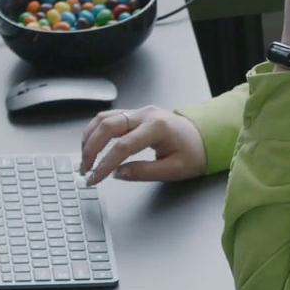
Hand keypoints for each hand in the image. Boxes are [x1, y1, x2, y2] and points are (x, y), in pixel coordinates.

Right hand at [79, 106, 206, 184]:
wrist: (205, 137)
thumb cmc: (194, 153)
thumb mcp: (174, 170)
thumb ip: (144, 172)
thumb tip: (118, 173)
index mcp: (157, 127)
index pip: (123, 146)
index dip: (105, 163)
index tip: (94, 178)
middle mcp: (146, 115)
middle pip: (108, 126)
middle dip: (91, 148)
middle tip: (84, 168)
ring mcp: (140, 112)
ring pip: (105, 118)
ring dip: (90, 137)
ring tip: (84, 157)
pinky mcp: (136, 114)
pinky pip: (109, 117)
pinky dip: (96, 130)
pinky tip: (91, 144)